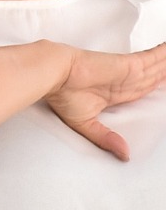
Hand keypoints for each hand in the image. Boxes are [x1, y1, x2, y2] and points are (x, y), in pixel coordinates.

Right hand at [45, 42, 165, 159]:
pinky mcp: (129, 65)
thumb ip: (106, 138)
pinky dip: (163, 54)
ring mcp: (128, 72)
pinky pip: (153, 59)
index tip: (165, 84)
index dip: (156, 85)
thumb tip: (124, 155)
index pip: (143, 90)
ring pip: (157, 68)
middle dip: (165, 75)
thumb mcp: (85, 124)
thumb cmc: (62, 95)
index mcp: (115, 93)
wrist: (54, 75)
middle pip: (154, 78)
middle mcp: (124, 82)